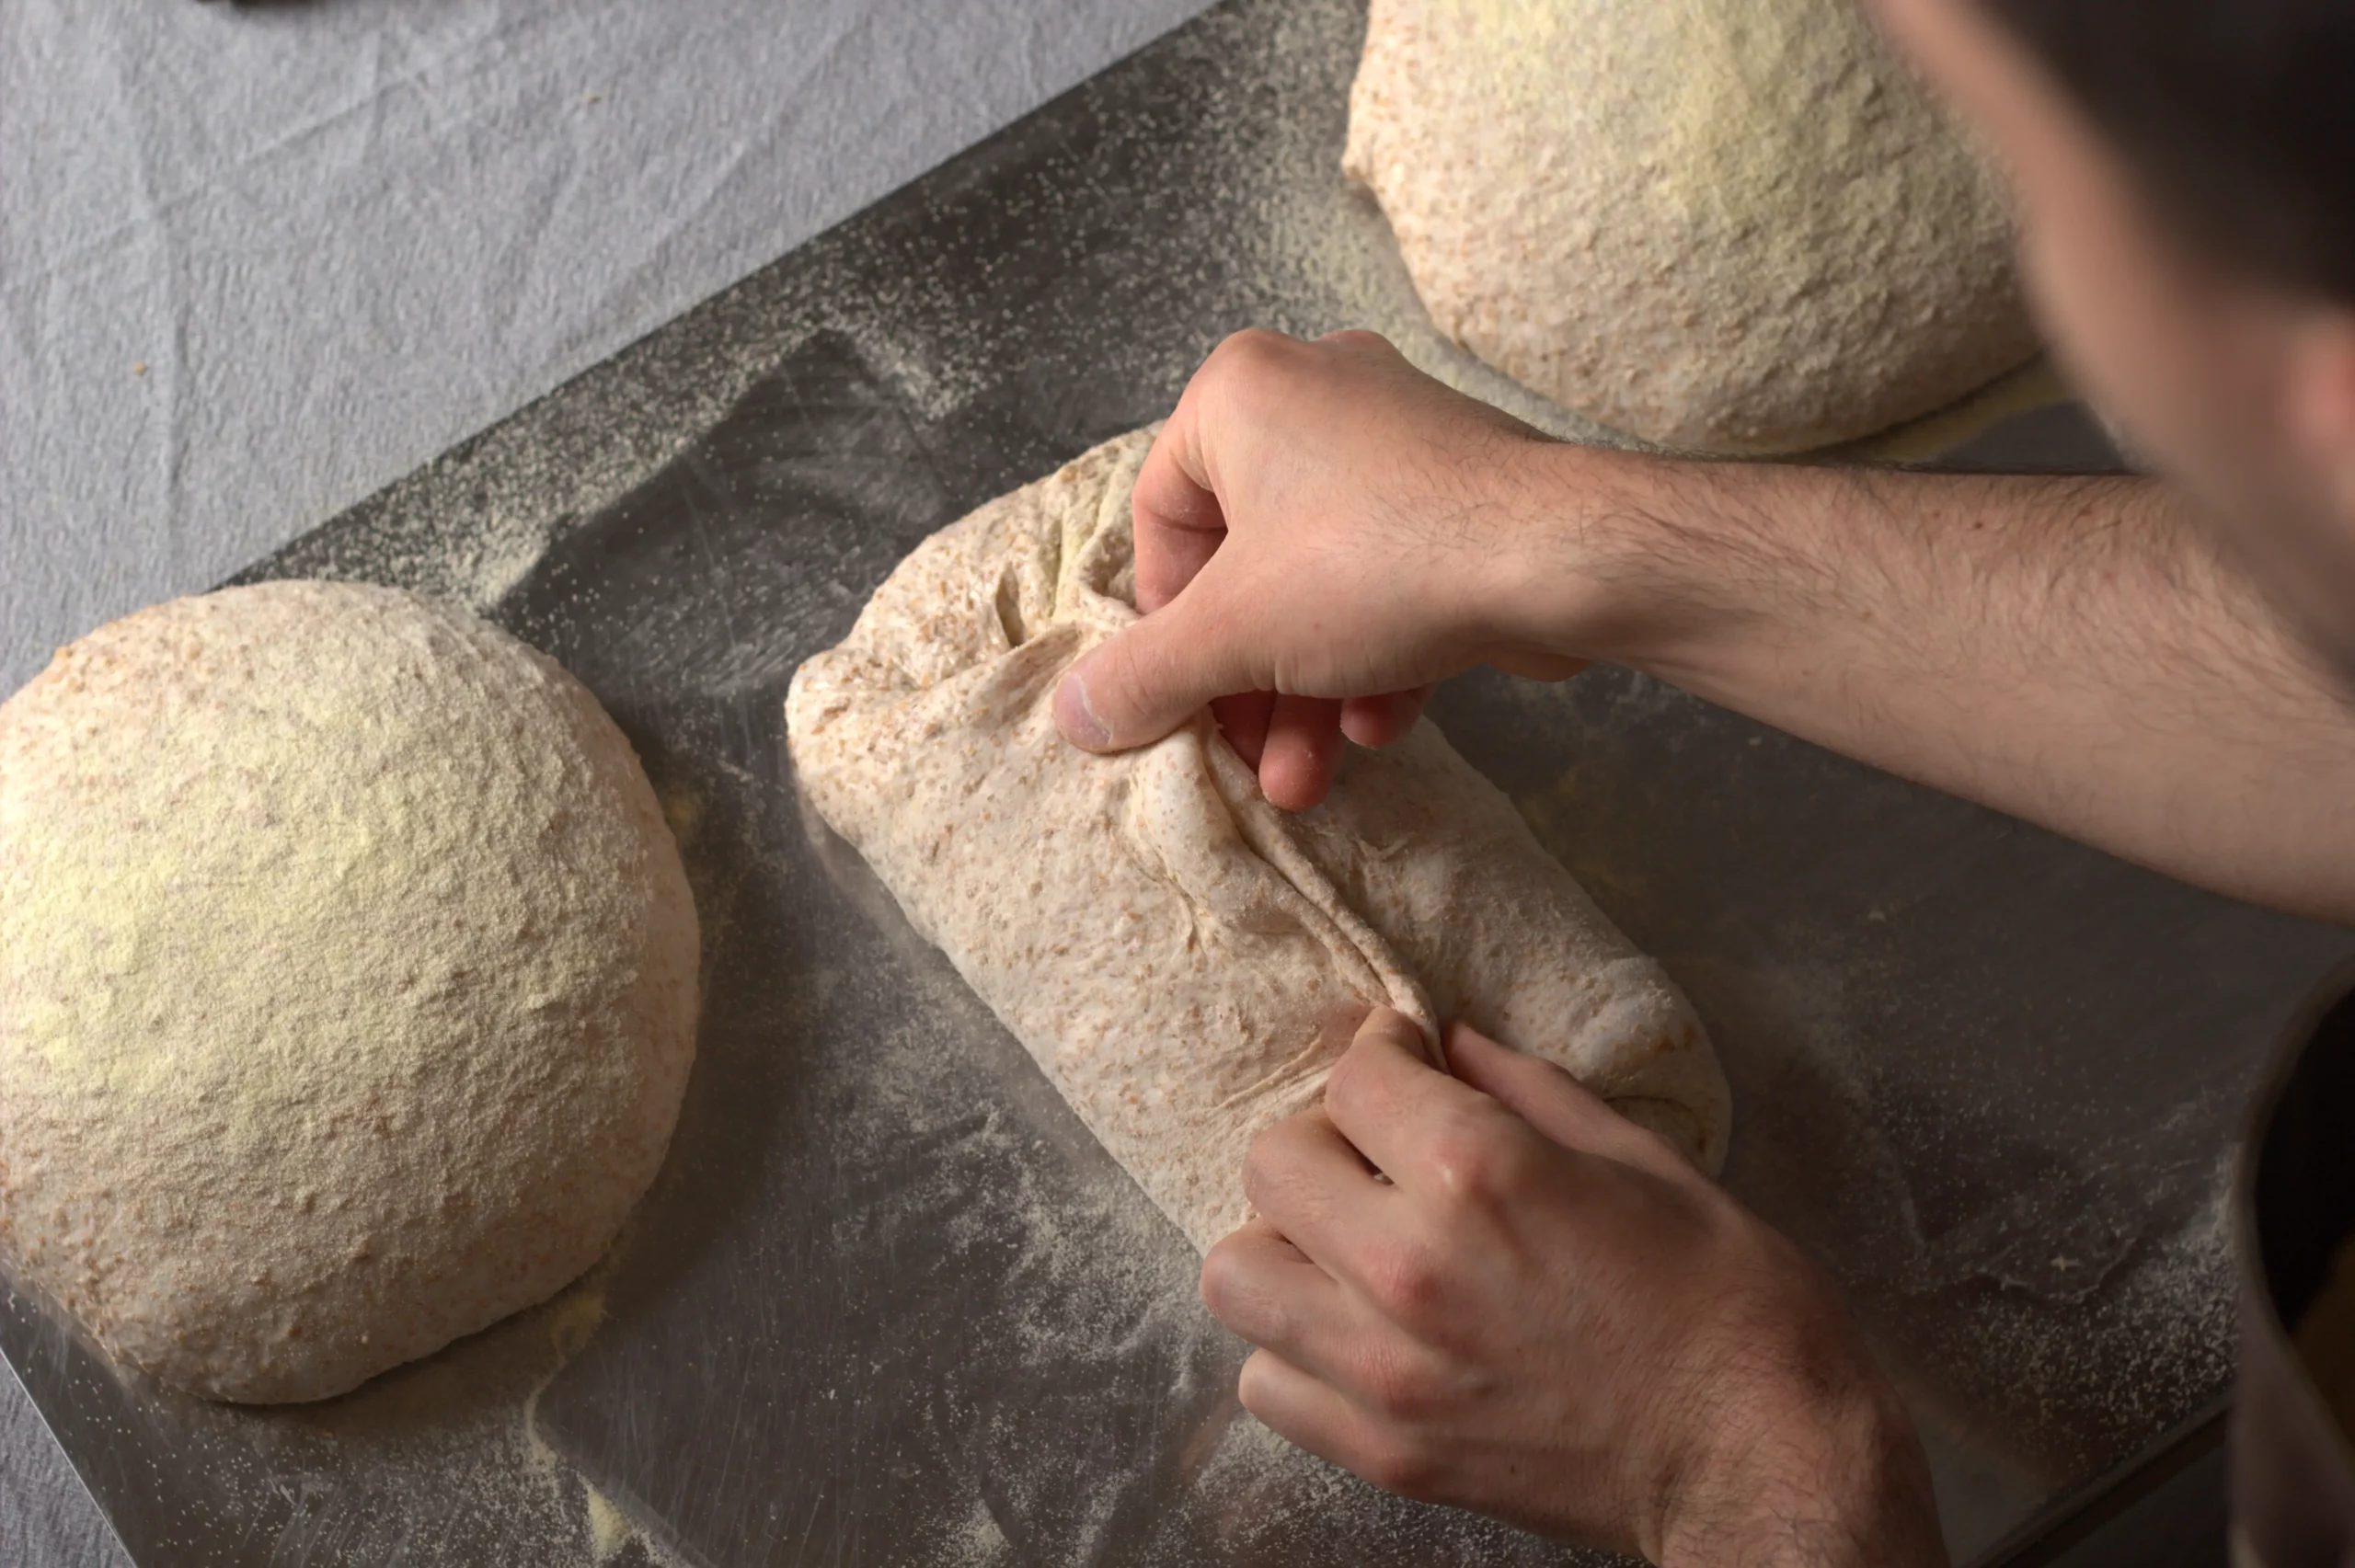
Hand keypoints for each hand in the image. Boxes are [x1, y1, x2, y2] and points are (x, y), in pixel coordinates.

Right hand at [1054, 329, 1589, 809]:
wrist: (1563, 558)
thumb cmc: (1380, 561)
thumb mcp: (1233, 634)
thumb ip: (1144, 676)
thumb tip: (1075, 714)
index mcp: (1240, 393)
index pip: (1161, 521)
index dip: (1164, 627)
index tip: (1180, 701)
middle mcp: (1317, 395)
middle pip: (1245, 565)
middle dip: (1248, 683)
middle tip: (1249, 762)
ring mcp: (1398, 442)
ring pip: (1320, 585)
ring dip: (1306, 692)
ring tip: (1308, 780)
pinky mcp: (1463, 495)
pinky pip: (1389, 583)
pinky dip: (1374, 658)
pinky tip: (1378, 723)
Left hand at [1201, 1009, 1944, 1567]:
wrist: (1758, 1457)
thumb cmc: (1726, 1302)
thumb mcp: (1641, 1157)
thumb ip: (1524, 1089)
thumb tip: (1451, 1044)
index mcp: (1479, 1173)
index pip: (1353, 1075)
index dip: (1382, 1052)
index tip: (1405, 1058)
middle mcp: (1408, 1266)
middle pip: (1271, 1161)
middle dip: (1324, 1137)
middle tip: (1378, 1151)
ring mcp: (1386, 1370)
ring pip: (1237, 1274)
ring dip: (1285, 1243)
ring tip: (1348, 1243)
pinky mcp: (1384, 1451)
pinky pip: (1265, 1381)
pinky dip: (1292, 1347)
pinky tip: (1356, 1328)